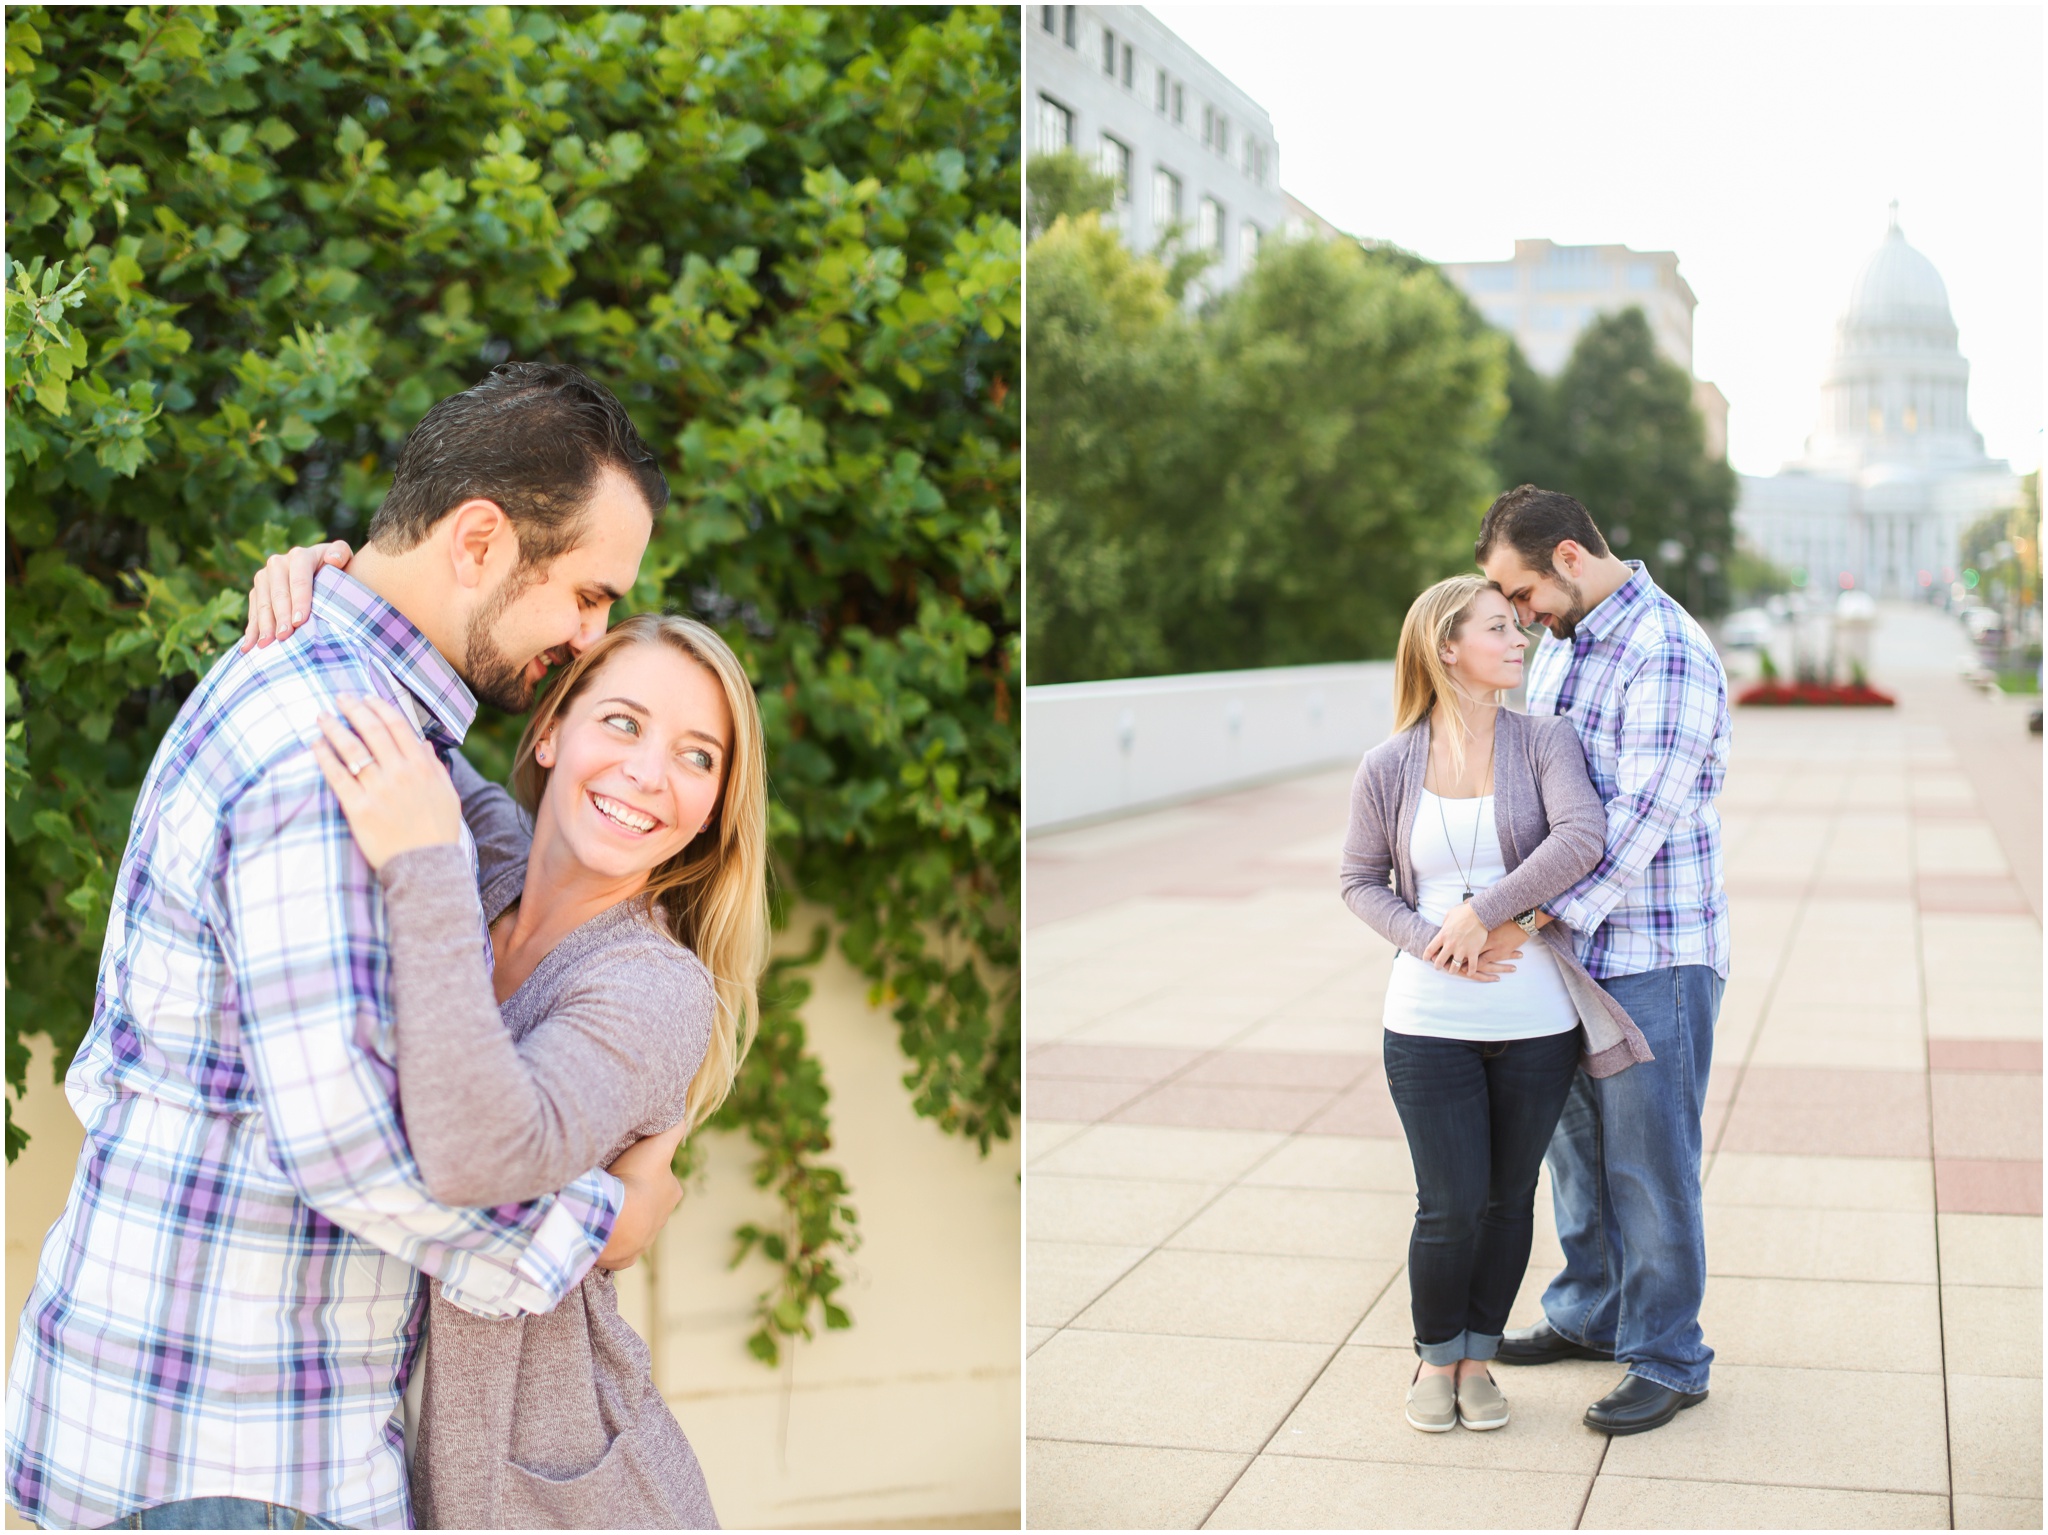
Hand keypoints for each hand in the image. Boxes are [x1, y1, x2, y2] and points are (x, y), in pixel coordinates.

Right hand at [240, 540, 352, 651]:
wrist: (319, 569)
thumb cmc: (335, 569)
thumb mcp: (342, 556)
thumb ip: (341, 553)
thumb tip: (333, 560)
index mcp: (299, 556)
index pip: (299, 580)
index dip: (299, 601)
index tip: (299, 621)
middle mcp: (278, 563)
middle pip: (278, 594)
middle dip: (280, 617)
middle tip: (284, 637)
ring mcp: (264, 577)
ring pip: (262, 603)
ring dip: (263, 625)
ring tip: (266, 644)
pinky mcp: (257, 591)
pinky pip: (253, 611)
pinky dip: (251, 630)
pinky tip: (249, 646)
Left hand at [309, 694, 461, 870]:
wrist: (425, 867)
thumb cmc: (437, 831)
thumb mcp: (447, 794)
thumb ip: (434, 765)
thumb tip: (423, 741)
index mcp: (422, 767)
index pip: (397, 725)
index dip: (379, 707)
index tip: (366, 697)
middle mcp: (400, 773)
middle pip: (372, 730)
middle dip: (353, 709)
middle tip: (339, 698)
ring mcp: (379, 790)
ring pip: (352, 749)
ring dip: (334, 728)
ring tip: (322, 717)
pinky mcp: (359, 809)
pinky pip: (338, 776)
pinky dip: (325, 757)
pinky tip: (316, 745)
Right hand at [596, 1121, 688, 1270]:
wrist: (615, 1218)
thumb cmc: (636, 1179)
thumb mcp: (657, 1146)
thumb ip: (673, 1129)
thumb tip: (682, 1117)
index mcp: (671, 1193)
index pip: (662, 1179)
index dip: (646, 1171)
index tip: (629, 1167)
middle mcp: (661, 1219)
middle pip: (647, 1203)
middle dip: (633, 1197)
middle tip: (613, 1186)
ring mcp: (643, 1241)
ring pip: (632, 1225)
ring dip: (620, 1217)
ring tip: (601, 1206)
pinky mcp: (625, 1258)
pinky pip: (617, 1247)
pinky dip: (609, 1239)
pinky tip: (597, 1229)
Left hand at [1423, 900, 1491, 975]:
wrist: (1479, 913)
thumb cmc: (1464, 912)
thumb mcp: (1449, 915)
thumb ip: (1445, 923)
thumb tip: (1443, 926)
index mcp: (1442, 935)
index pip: (1429, 950)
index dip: (1426, 956)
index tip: (1426, 959)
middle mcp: (1450, 945)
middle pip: (1439, 962)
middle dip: (1437, 966)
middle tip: (1438, 967)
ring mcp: (1462, 949)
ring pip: (1454, 967)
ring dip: (1452, 970)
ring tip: (1452, 970)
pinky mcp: (1473, 952)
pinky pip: (1471, 966)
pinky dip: (1470, 971)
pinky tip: (1469, 972)